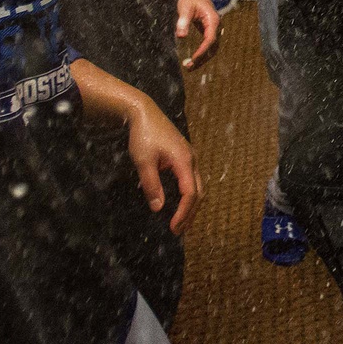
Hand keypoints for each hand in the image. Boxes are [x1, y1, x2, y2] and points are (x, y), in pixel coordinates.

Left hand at [126, 97, 202, 233]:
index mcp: (184, 161)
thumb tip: (158, 208)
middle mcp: (191, 160)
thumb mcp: (143, 161)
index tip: (173, 228)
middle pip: (199, 192)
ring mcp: (189, 157)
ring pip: (197, 186)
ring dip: (190, 205)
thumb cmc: (143, 135)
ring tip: (180, 222)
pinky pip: (190, 179)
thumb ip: (151, 185)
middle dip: (190, 213)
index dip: (183, 213)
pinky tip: (176, 203)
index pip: (190, 193)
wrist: (144, 112)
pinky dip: (187, 195)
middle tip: (178, 231)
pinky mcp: (183, 156)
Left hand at [166, 0, 218, 68]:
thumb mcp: (185, 8)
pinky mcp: (208, 29)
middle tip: (189, 67)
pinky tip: (193, 58)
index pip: (210, 40)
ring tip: (190, 66)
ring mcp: (213, 28)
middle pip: (213, 47)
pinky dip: (202, 52)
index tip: (192, 59)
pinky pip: (208, 44)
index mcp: (213, 20)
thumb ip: (183, 22)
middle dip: (202, 58)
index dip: (202, 51)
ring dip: (203, 57)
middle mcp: (216, 25)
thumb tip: (181, 36)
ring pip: (212, 47)